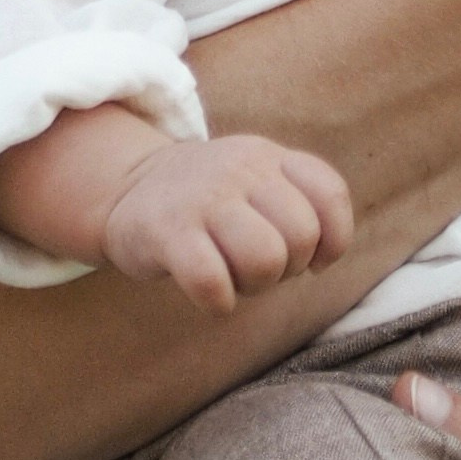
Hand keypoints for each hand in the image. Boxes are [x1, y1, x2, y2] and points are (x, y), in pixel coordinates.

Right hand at [101, 136, 350, 312]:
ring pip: (264, 259)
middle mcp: (240, 169)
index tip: (312, 260)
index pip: (329, 193)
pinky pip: (212, 282)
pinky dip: (219, 302)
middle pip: (301, 235)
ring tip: (234, 278)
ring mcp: (203, 198)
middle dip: (288, 269)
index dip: (334, 238)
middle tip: (259, 269)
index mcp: (268, 157)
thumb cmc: (210, 200)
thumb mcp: (256, 180)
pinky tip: (211, 294)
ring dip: (255, 286)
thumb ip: (299, 204)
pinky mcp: (167, 231)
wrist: (126, 187)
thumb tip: (321, 258)